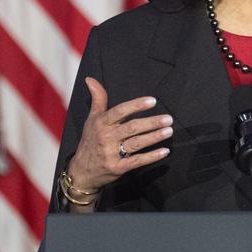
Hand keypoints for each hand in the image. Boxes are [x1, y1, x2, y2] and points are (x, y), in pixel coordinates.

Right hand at [65, 77, 172, 191]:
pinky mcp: (117, 168)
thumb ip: (97, 99)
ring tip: (169, 131)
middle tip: (168, 118)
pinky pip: (137, 161)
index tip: (153, 101)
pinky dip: (152, 157)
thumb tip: (91, 79)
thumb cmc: (90, 141)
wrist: (81, 172)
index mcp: (101, 123)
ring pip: (136, 143)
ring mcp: (111, 154)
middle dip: (151, 122)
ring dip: (154, 137)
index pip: (120, 111)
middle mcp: (106, 137)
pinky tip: (164, 151)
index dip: (136, 105)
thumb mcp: (91, 119)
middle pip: (132, 127)